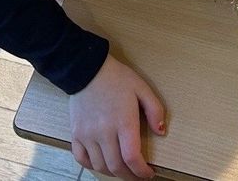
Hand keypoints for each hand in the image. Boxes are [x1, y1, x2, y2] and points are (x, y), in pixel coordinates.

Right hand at [69, 54, 165, 179]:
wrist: (88, 69)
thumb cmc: (117, 78)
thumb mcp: (142, 88)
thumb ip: (155, 110)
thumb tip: (161, 132)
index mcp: (123, 122)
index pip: (132, 158)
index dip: (142, 172)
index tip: (149, 173)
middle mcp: (104, 132)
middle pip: (117, 167)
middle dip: (130, 176)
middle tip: (138, 174)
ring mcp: (88, 134)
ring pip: (100, 166)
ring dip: (113, 172)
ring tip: (123, 169)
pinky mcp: (76, 133)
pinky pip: (82, 159)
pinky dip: (92, 166)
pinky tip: (102, 163)